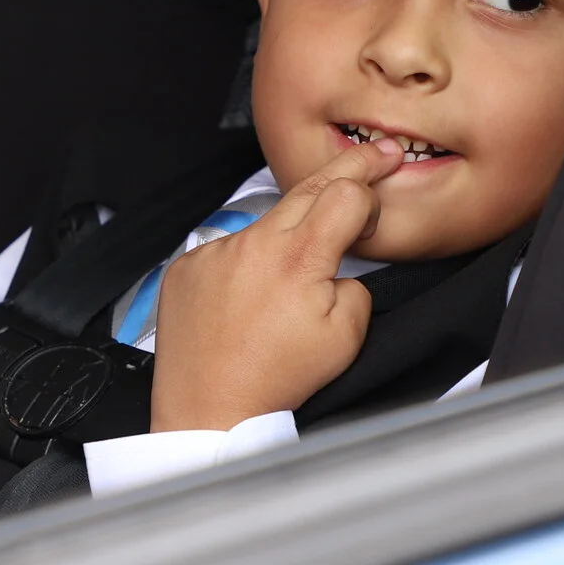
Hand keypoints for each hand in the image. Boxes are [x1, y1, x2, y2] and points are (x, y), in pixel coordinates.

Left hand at [148, 137, 404, 431]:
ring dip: (284, 242)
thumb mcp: (345, 339)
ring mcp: (216, 252)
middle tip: (375, 154)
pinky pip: (227, 252)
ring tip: (284, 291)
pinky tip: (246, 305)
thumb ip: (356, 289)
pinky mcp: (188, 267)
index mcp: (299, 257)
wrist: (208, 410)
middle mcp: (254, 243)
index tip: (375, 201)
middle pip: (309, 188)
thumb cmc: (275, 381)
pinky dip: (243, 269)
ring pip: (264, 226)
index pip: (346, 193)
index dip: (368, 192)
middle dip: (347, 168)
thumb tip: (343, 272)